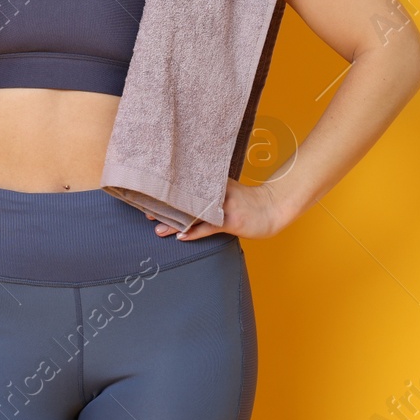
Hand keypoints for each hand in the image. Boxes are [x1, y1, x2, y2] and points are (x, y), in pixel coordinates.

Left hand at [148, 178, 289, 240]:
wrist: (272, 208)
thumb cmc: (246, 200)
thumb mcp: (227, 189)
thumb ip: (209, 189)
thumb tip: (186, 195)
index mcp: (215, 182)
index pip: (188, 183)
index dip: (168, 190)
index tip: (149, 193)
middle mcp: (218, 192)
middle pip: (187, 198)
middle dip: (166, 206)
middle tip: (147, 211)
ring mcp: (225, 206)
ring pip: (195, 214)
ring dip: (175, 222)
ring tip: (158, 228)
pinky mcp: (232, 221)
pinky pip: (209, 228)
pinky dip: (194, 233)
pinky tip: (181, 236)